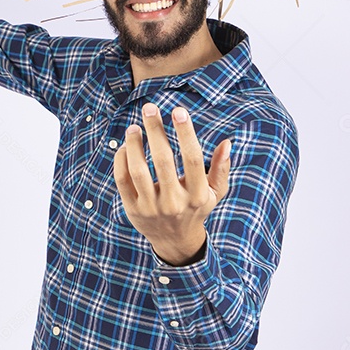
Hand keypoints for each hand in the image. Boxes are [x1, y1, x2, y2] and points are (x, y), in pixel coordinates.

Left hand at [113, 103, 230, 265]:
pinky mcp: (132, 209)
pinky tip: (126, 146)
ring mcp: (151, 207)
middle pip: (163, 160)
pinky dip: (121, 159)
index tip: (178, 110)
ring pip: (138, 170)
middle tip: (149, 107)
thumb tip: (227, 143)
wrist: (175, 241)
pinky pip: (122, 180)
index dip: (186, 132)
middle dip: (156, 130)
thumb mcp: (215, 192)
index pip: (193, 159)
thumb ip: (221, 168)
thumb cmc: (196, 208)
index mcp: (197, 195)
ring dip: (134, 144)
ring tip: (134, 127)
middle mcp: (174, 202)